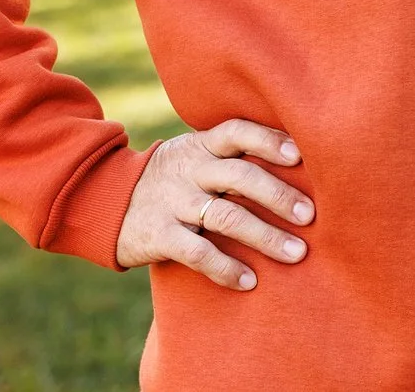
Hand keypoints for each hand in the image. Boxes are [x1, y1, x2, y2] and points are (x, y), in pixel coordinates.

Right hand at [114, 118, 314, 290]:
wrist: (104, 201)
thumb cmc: (172, 178)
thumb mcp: (194, 155)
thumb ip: (232, 156)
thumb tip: (298, 160)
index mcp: (201, 145)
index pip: (238, 132)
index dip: (269, 140)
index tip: (301, 156)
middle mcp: (190, 170)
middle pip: (241, 176)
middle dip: (279, 196)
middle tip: (310, 216)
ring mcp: (173, 202)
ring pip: (227, 217)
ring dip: (266, 237)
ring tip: (296, 254)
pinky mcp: (159, 235)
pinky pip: (198, 253)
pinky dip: (225, 268)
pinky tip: (249, 282)